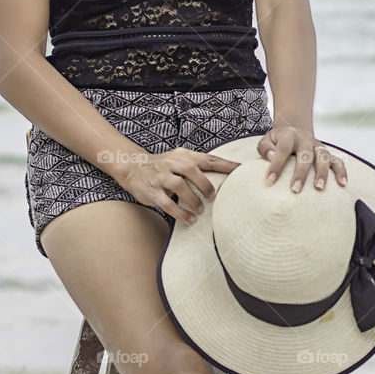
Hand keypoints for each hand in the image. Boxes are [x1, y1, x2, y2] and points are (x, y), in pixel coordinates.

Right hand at [121, 147, 241, 223]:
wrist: (133, 166)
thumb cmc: (164, 166)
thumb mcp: (179, 159)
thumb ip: (198, 166)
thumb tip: (224, 176)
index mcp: (183, 155)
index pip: (207, 159)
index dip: (225, 164)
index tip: (241, 170)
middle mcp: (171, 163)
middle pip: (192, 170)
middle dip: (205, 185)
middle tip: (213, 197)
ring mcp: (161, 177)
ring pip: (180, 186)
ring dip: (193, 200)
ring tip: (201, 210)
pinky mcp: (152, 192)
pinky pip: (168, 204)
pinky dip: (181, 213)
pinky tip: (190, 219)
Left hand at [256, 123, 347, 192]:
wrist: (294, 130)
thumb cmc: (277, 142)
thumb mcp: (267, 140)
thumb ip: (266, 148)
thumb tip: (271, 156)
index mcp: (289, 135)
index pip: (283, 150)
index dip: (276, 165)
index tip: (270, 180)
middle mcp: (306, 139)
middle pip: (305, 155)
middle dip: (301, 173)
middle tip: (295, 189)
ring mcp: (318, 146)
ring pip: (323, 157)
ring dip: (321, 173)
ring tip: (319, 188)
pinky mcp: (327, 153)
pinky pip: (338, 161)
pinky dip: (341, 171)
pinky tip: (342, 184)